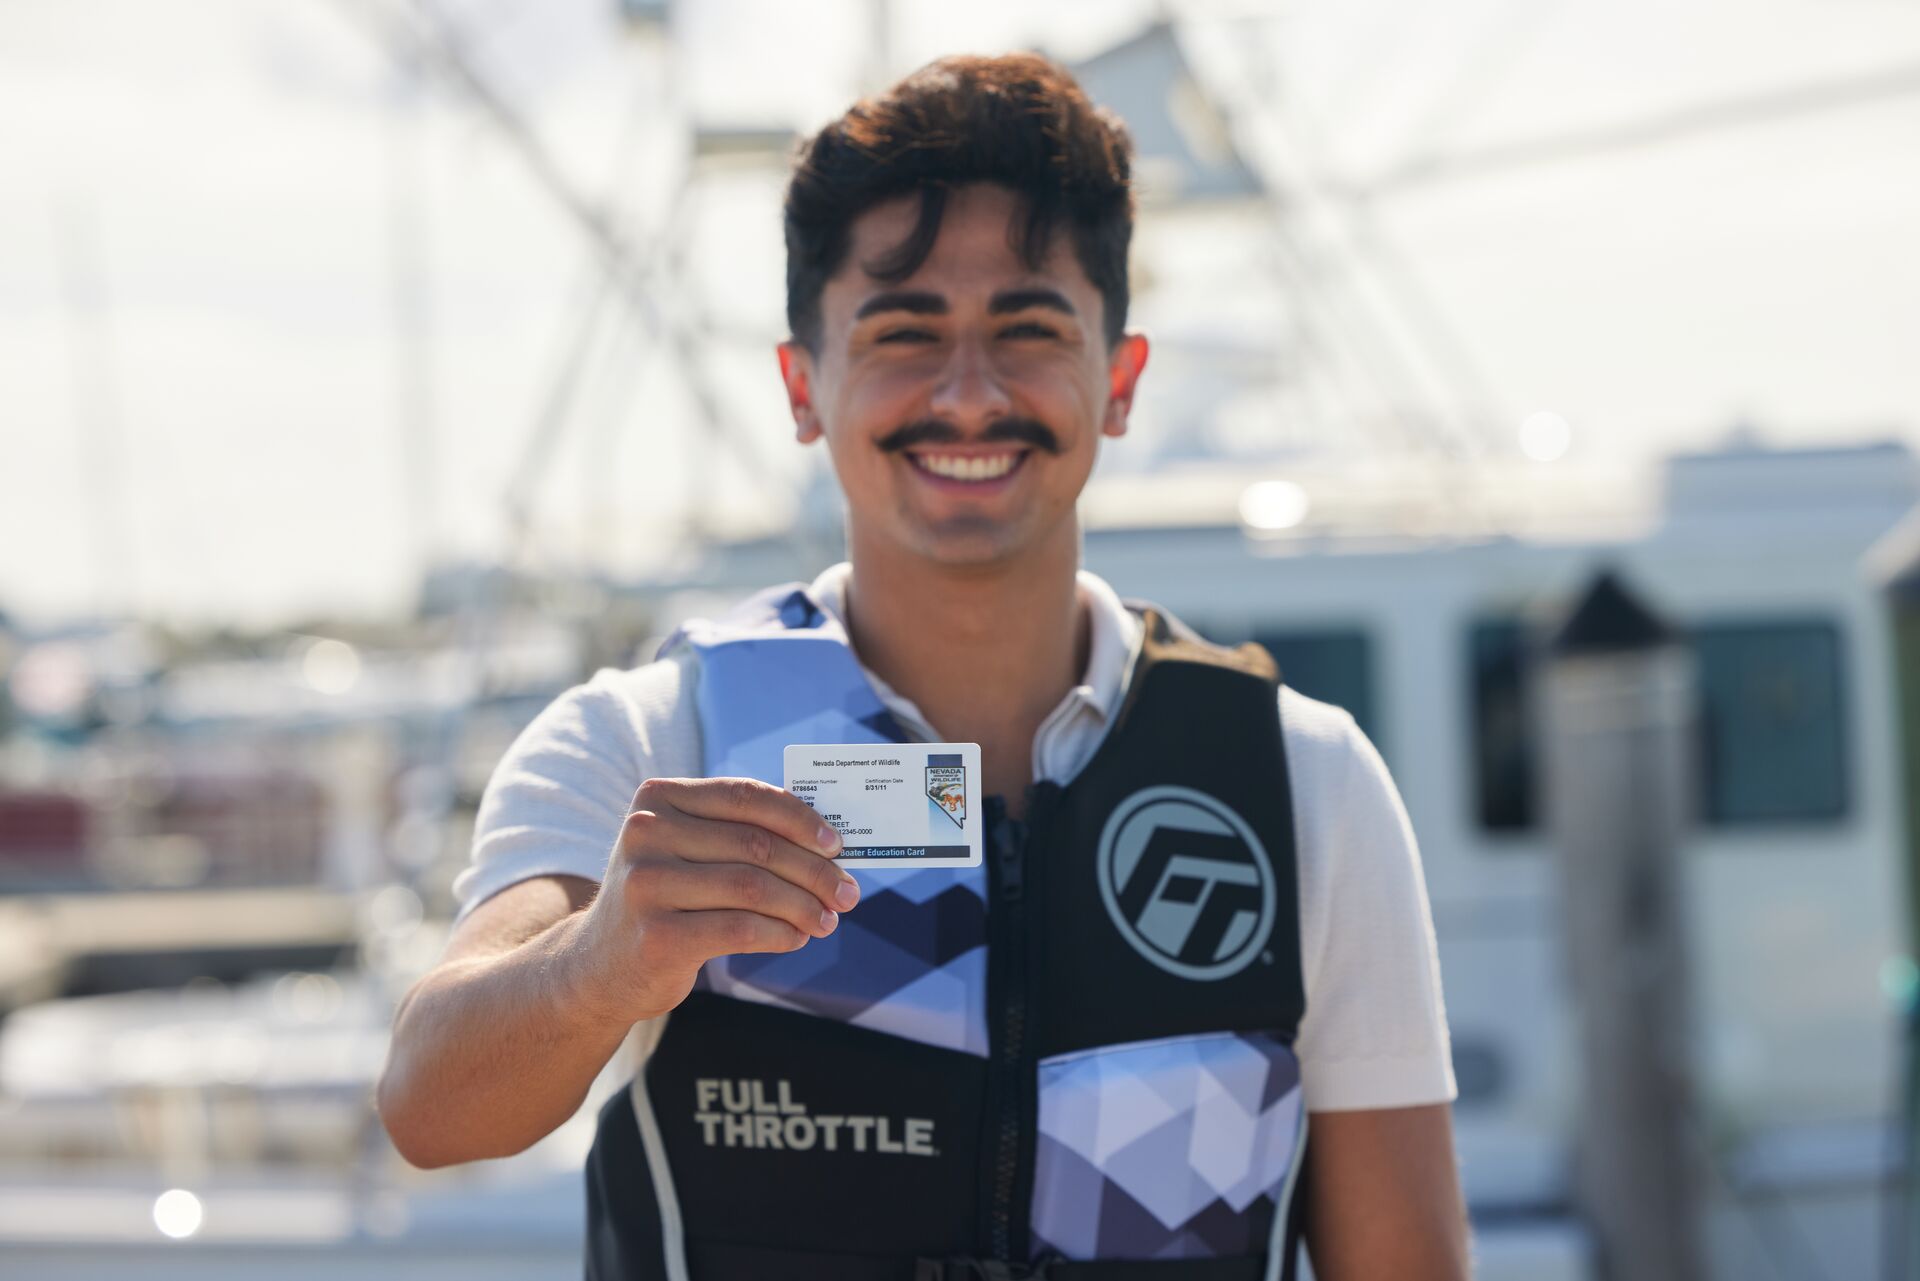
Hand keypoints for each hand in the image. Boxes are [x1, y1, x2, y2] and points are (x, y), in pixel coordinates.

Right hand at [570, 776, 856, 1026]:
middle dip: (814, 870)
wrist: (600, 965)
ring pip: (753, 887)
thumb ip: (740, 836)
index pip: (745, 797)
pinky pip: (741, 928)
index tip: (837, 844)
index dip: (800, 819)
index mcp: (658, 798)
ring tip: (827, 919)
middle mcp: (646, 833)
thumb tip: (827, 843)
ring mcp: (647, 884)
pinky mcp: (657, 935)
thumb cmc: (666, 898)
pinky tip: (797, 938)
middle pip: (756, 845)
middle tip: (848, 893)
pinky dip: (781, 933)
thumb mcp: (687, 851)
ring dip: (804, 905)